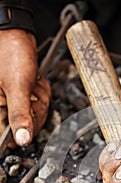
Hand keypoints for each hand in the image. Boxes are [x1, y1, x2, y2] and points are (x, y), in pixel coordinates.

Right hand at [0, 29, 50, 146]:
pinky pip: (36, 105)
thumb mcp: (17, 86)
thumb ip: (19, 115)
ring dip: (40, 98)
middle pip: (26, 127)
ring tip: (33, 83)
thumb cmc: (11, 53)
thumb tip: (22, 141)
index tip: (30, 109)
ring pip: (34, 116)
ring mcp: (9, 103)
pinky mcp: (18, 98)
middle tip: (32, 90)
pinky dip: (40, 93)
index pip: (9, 138)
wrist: (15, 34)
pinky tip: (35, 82)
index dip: (25, 127)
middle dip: (36, 108)